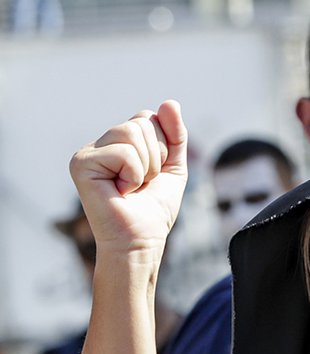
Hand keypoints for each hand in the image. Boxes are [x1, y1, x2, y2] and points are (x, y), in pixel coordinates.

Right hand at [69, 102, 187, 259]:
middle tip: (142, 183)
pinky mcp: (80, 163)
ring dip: (145, 166)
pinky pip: (123, 152)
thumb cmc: (154, 210)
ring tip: (132, 187)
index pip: (148, 118)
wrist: (141, 241)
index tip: (154, 174)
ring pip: (132, 133)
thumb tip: (170, 103)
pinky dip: (133, 174)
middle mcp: (98, 144)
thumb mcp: (173, 167)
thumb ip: (175, 136)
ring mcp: (86, 152)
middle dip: (156, 157)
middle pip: (141, 123)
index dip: (164, 147)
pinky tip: (121, 191)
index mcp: (116, 143)